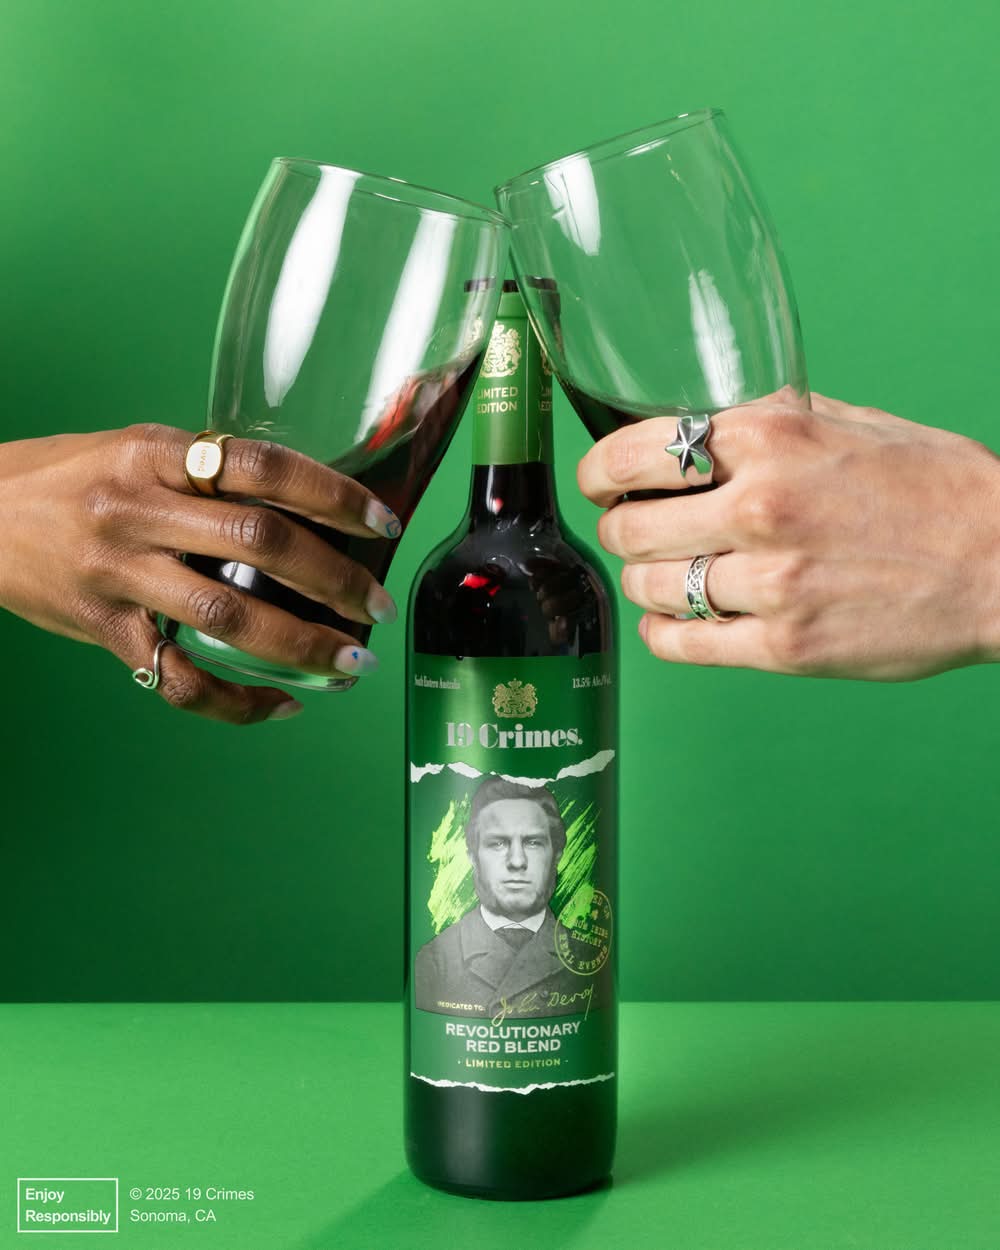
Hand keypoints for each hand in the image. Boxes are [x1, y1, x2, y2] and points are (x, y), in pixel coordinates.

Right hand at [0, 424, 401, 721]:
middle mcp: (138, 511)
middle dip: (334, 577)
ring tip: (351, 663)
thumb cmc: (66, 478)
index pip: (263, 466)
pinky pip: (177, 678)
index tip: (381, 521)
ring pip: (227, 616)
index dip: (333, 495)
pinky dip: (235, 702)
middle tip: (377, 605)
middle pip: (258, 541)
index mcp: (155, 454)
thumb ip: (205, 472)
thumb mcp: (134, 448)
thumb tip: (301, 501)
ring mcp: (119, 574)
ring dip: (301, 645)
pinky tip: (280, 706)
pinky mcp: (104, 630)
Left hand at [577, 394, 999, 680]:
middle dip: (621, 529)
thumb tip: (692, 423)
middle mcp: (760, 508)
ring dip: (645, 581)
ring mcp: (771, 584)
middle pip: (628, 529)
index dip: (598, 474)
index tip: (599, 484)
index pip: (631, 455)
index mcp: (769, 438)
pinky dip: (663, 630)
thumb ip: (765, 421)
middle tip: (638, 530)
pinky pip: (680, 644)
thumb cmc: (933, 487)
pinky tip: (675, 618)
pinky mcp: (784, 647)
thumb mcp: (849, 422)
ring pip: (648, 588)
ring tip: (668, 573)